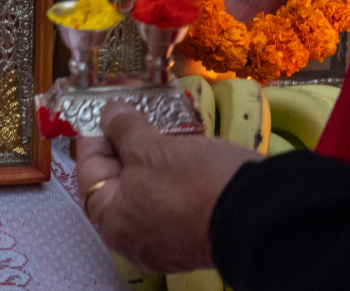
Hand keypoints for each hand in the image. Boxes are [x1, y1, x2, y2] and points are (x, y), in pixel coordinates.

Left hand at [77, 102, 262, 272]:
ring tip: (167, 127)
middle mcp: (134, 239)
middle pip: (121, 182)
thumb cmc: (194, 183)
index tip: (107, 109)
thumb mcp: (153, 148)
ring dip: (155, 157)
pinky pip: (174, 200)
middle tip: (139, 113)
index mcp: (113, 221)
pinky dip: (176, 175)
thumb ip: (124, 129)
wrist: (258, 214)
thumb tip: (109, 113)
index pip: (90, 171)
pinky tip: (189, 150)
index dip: (96, 135)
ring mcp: (166, 240)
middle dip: (128, 145)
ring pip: (150, 190)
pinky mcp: (194, 234)